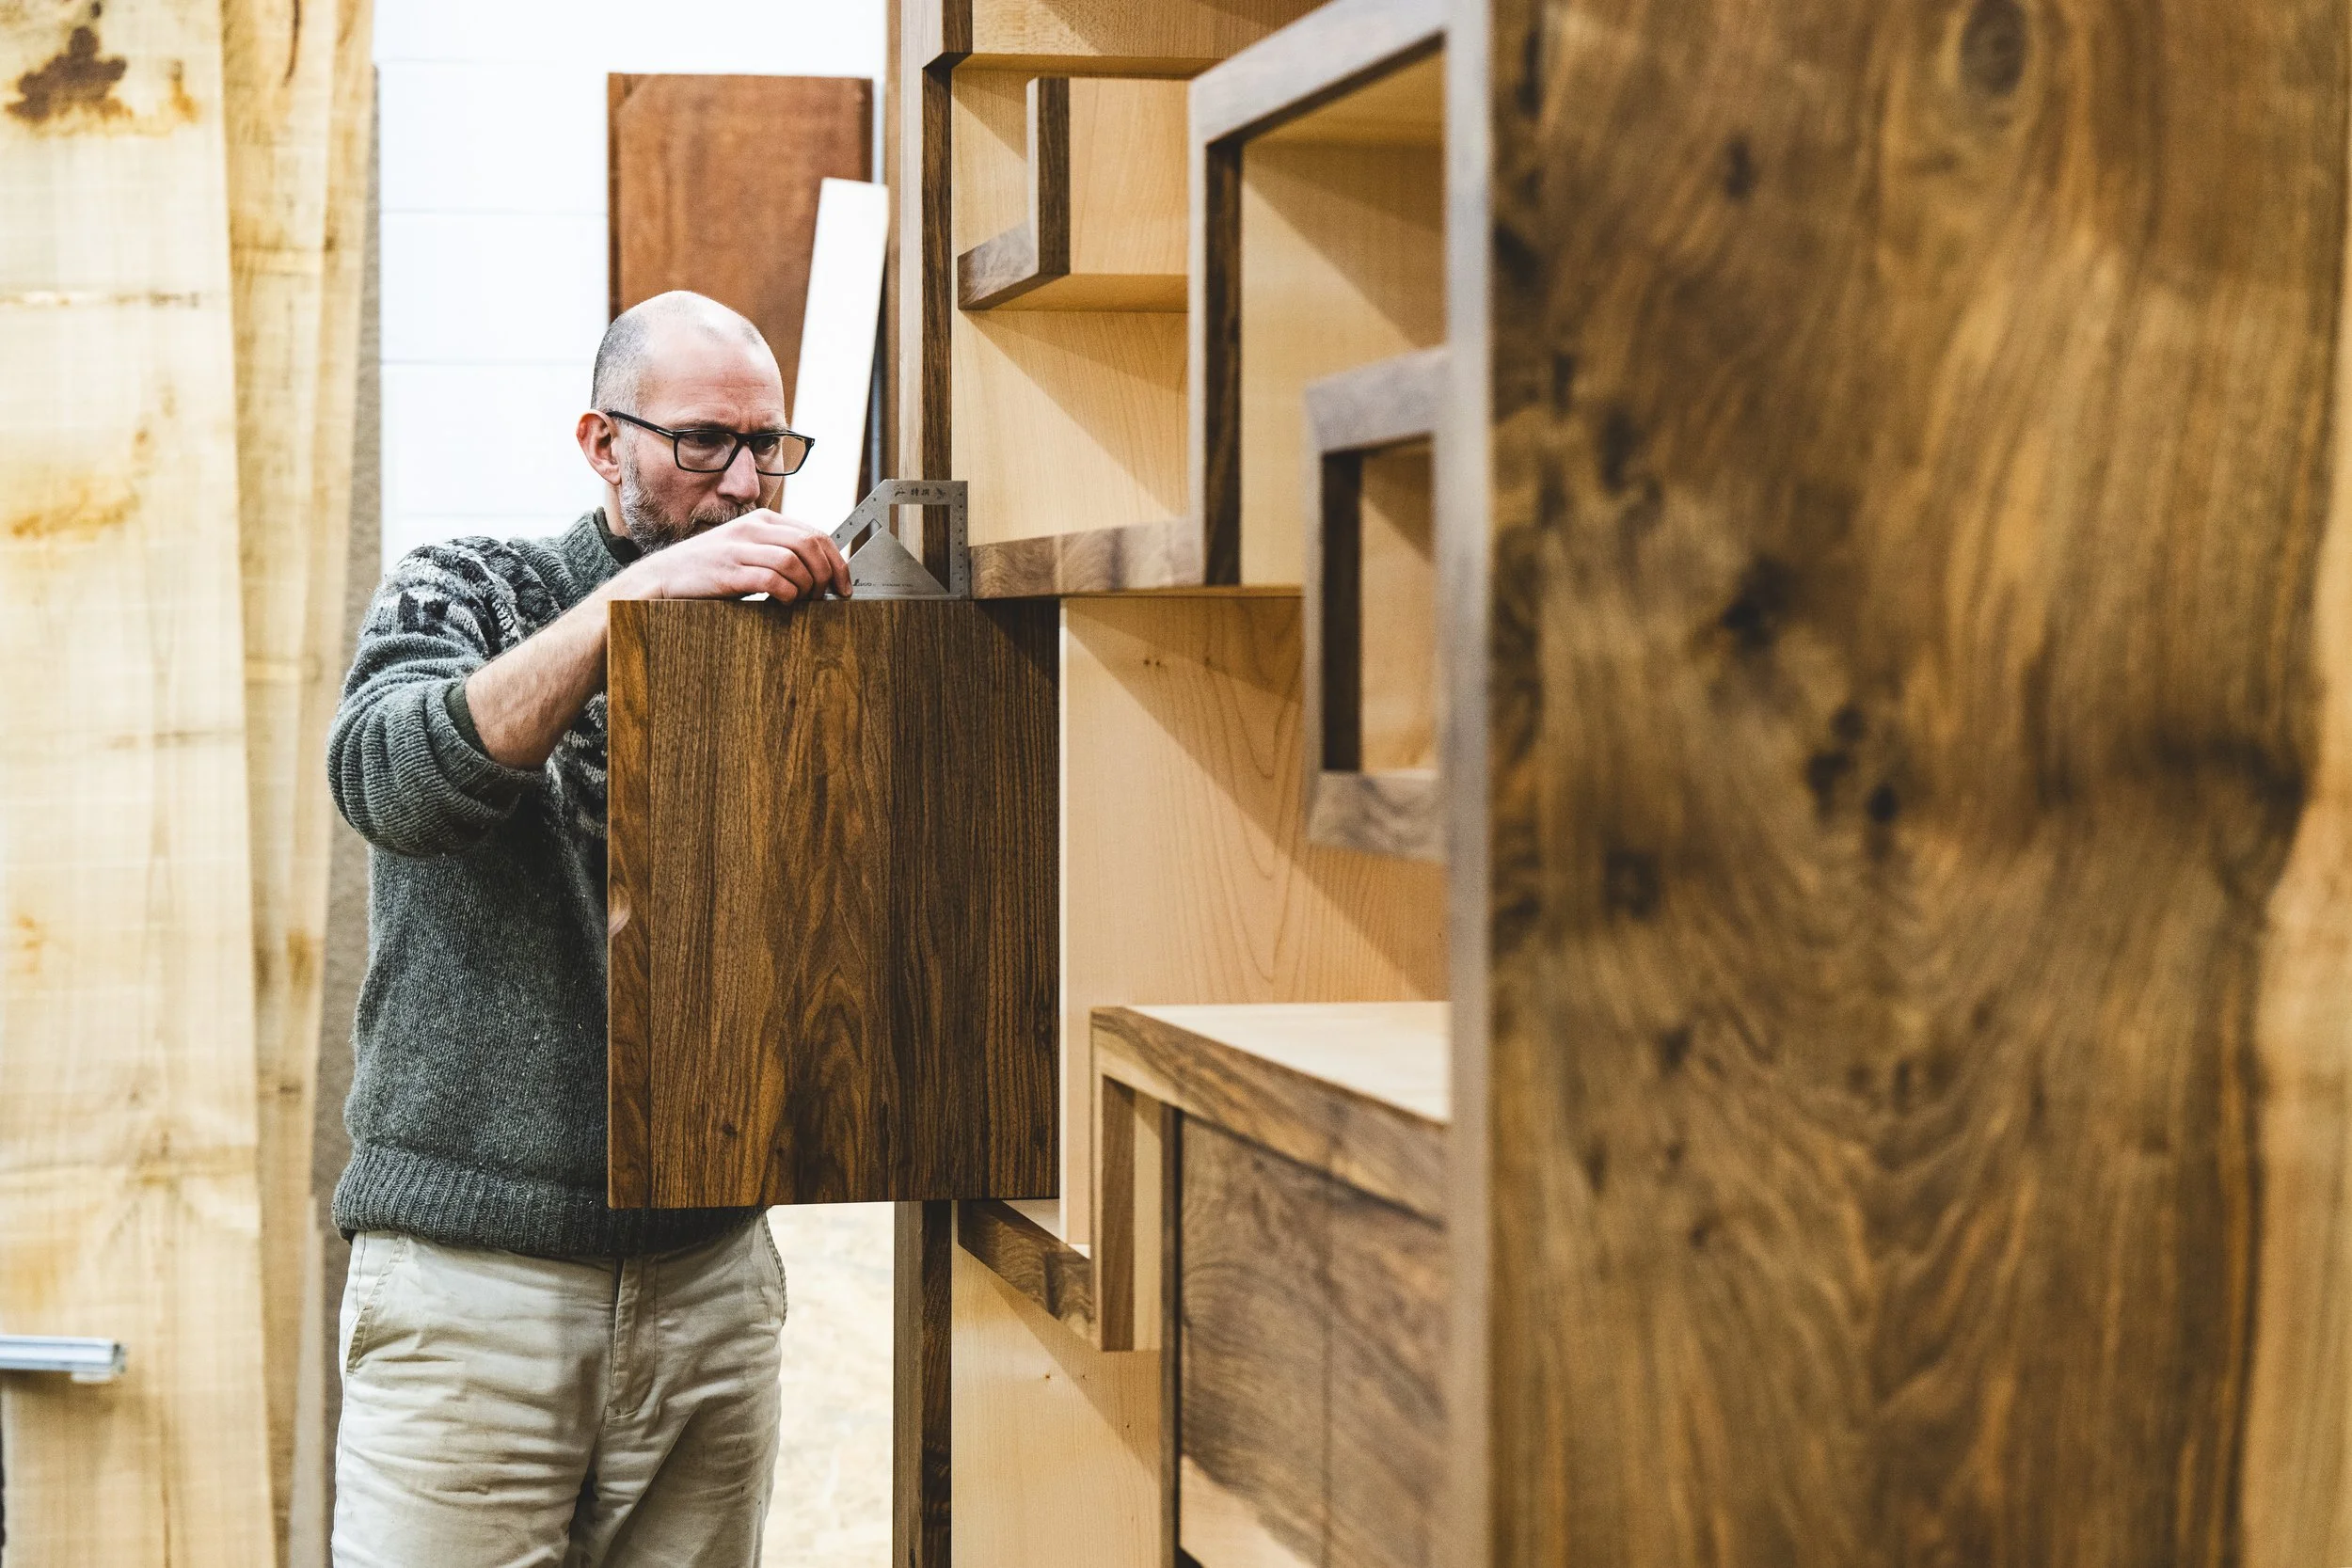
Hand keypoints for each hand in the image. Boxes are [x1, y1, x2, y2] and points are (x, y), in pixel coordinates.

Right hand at [611, 511, 852, 603]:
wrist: (664, 577)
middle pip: (809, 544)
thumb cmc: (711, 568)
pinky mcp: (729, 571)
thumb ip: (778, 551)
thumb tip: (819, 572)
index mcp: (762, 520)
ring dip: (807, 586)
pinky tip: (782, 602)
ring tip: (803, 601)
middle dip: (827, 573)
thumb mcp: (747, 549)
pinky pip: (772, 579)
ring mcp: (739, 549)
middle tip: (826, 596)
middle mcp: (752, 529)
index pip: (815, 533)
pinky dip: (786, 593)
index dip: (836, 560)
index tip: (844, 584)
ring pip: (794, 561)